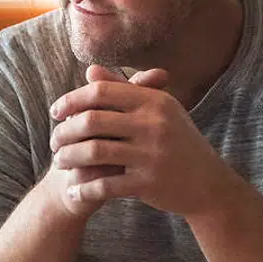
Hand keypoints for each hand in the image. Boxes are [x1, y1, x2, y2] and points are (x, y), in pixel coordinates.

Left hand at [43, 66, 162, 217]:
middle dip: (64, 132)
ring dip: (69, 158)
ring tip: (59, 163)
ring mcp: (152, 154)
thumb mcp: (157, 111)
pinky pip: (106, 185)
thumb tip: (90, 70)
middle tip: (53, 142)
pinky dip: (85, 188)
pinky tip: (74, 191)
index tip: (55, 112)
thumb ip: (122, 90)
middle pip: (92, 121)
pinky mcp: (149, 182)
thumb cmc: (177, 142)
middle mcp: (154, 124)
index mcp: (154, 101)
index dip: (71, 100)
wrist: (209, 183)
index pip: (101, 92)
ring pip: (94, 152)